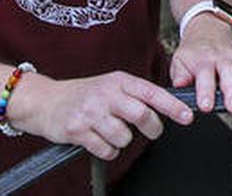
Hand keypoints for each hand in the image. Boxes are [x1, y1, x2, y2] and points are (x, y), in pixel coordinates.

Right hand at [20, 70, 192, 160]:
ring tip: (112, 132)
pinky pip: (106, 149)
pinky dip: (108, 150)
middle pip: (142, 115)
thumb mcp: (110, 85)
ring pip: (124, 136)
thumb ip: (135, 94)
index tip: (186, 117)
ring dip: (123, 141)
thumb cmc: (83, 94)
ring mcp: (91, 112)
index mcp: (118, 81)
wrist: (45, 101)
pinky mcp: (78, 130)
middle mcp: (106, 94)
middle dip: (152, 128)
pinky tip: (99, 140)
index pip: (151, 92)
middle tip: (151, 131)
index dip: (172, 106)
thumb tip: (166, 106)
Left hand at [169, 18, 231, 113]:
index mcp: (202, 61)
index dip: (205, 92)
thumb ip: (180, 75)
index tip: (206, 106)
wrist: (205, 29)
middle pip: (229, 75)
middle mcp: (220, 59)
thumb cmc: (192, 52)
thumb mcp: (179, 61)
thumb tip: (179, 85)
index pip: (204, 78)